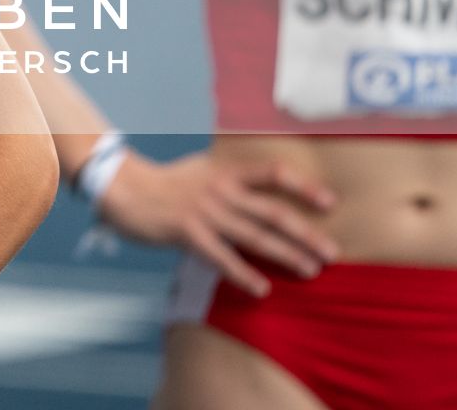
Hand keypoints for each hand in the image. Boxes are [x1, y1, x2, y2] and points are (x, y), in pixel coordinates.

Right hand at [96, 151, 337, 296]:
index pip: (272, 173)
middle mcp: (221, 189)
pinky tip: (262, 288)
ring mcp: (205, 212)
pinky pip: (222, 257)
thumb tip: (260, 190)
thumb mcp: (202, 169)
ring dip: (286, 254)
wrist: (123, 186)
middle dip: (306, 232)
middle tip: (333, 252)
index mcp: (225, 170)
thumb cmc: (164, 182)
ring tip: (310, 270)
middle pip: (273, 212)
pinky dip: (243, 274)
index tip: (329, 202)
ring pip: (255, 236)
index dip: (303, 187)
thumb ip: (230, 179)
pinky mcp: (188, 232)